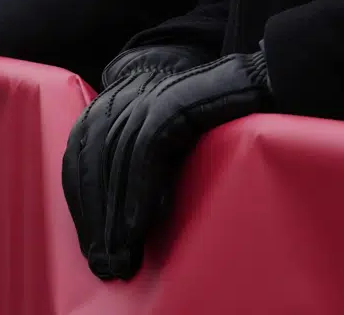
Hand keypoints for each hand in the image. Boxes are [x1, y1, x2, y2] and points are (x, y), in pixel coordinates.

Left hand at [62, 51, 270, 280]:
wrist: (263, 81)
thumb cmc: (223, 118)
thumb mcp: (173, 141)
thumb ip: (146, 164)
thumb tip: (125, 219)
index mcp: (121, 100)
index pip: (80, 150)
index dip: (80, 200)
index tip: (90, 243)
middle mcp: (129, 93)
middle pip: (92, 155)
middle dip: (94, 215)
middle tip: (104, 263)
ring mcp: (149, 95)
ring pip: (114, 157)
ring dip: (114, 215)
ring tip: (121, 256)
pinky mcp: (171, 102)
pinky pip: (144, 152)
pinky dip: (138, 194)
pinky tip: (140, 228)